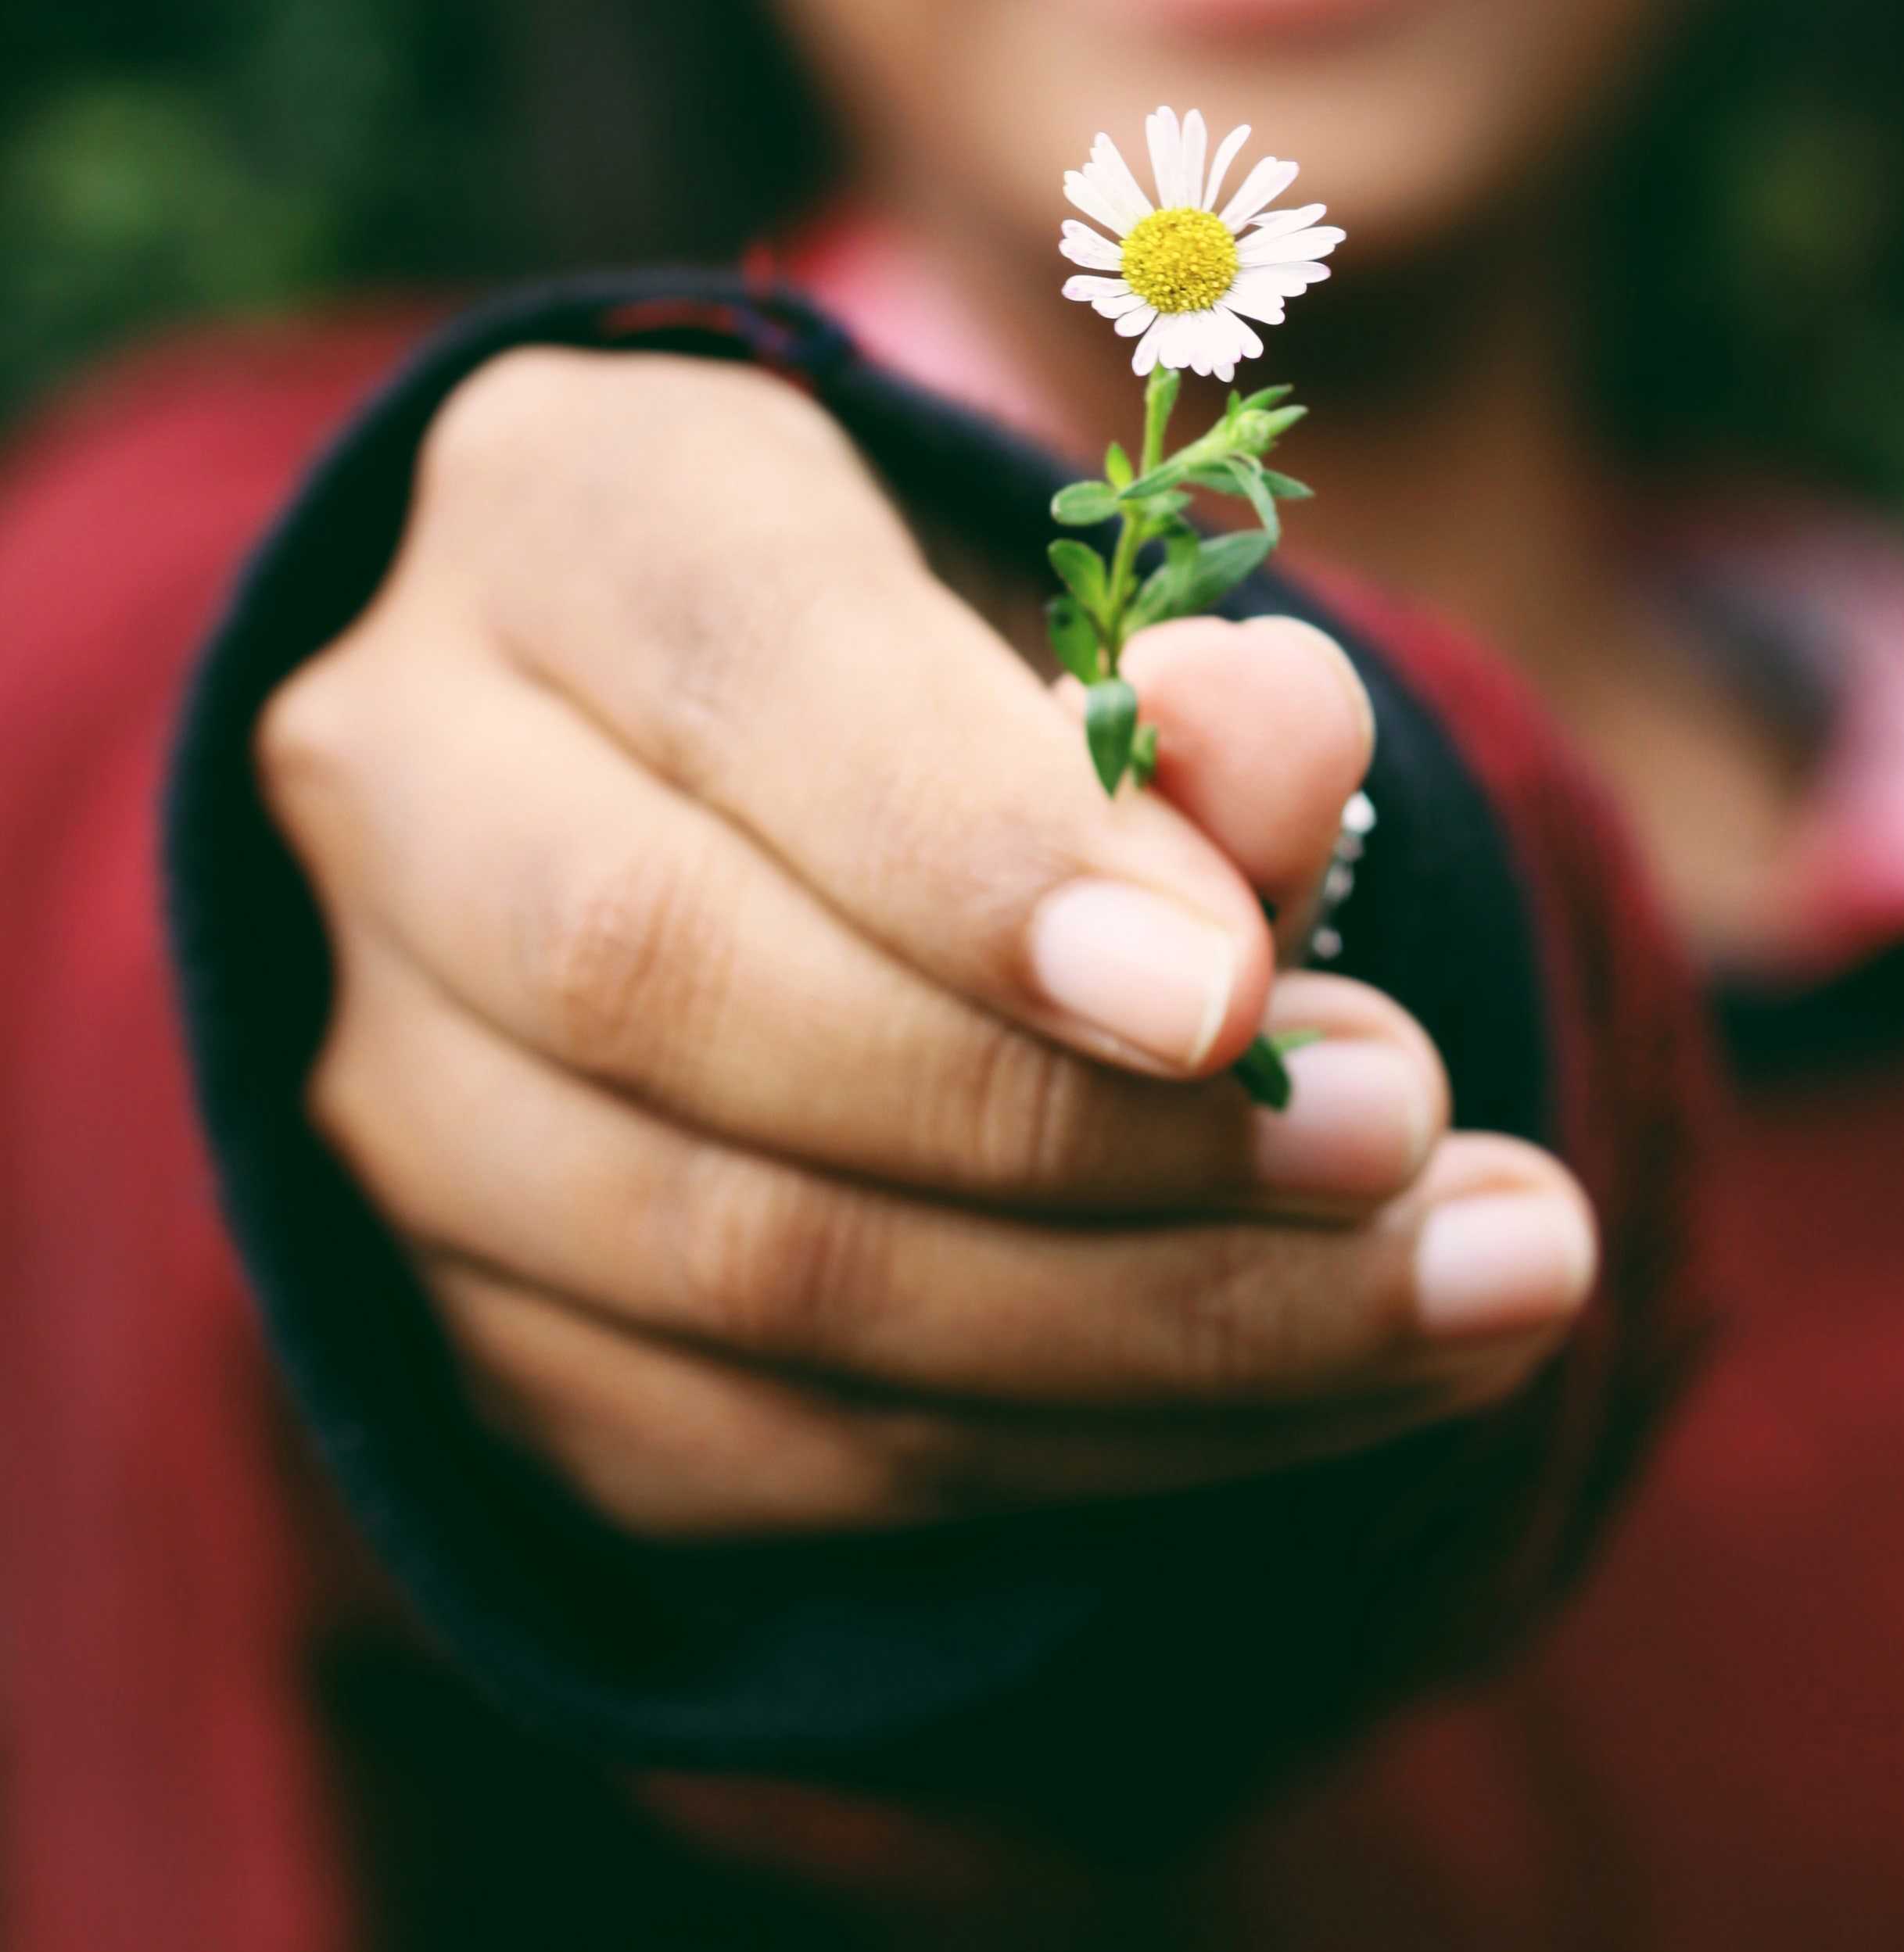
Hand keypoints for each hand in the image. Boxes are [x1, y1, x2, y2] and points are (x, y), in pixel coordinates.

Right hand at [257, 346, 1598, 1535]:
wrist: (736, 809)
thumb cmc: (944, 655)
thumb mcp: (1067, 581)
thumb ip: (1174, 669)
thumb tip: (1281, 736)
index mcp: (556, 504)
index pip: (737, 672)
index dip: (982, 848)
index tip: (1236, 991)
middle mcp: (396, 777)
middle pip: (675, 984)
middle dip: (1081, 1110)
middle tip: (1413, 1131)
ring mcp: (386, 1076)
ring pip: (724, 1263)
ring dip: (1143, 1318)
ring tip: (1469, 1284)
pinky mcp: (454, 1325)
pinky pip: (756, 1447)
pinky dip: (1077, 1445)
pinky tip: (1329, 1391)